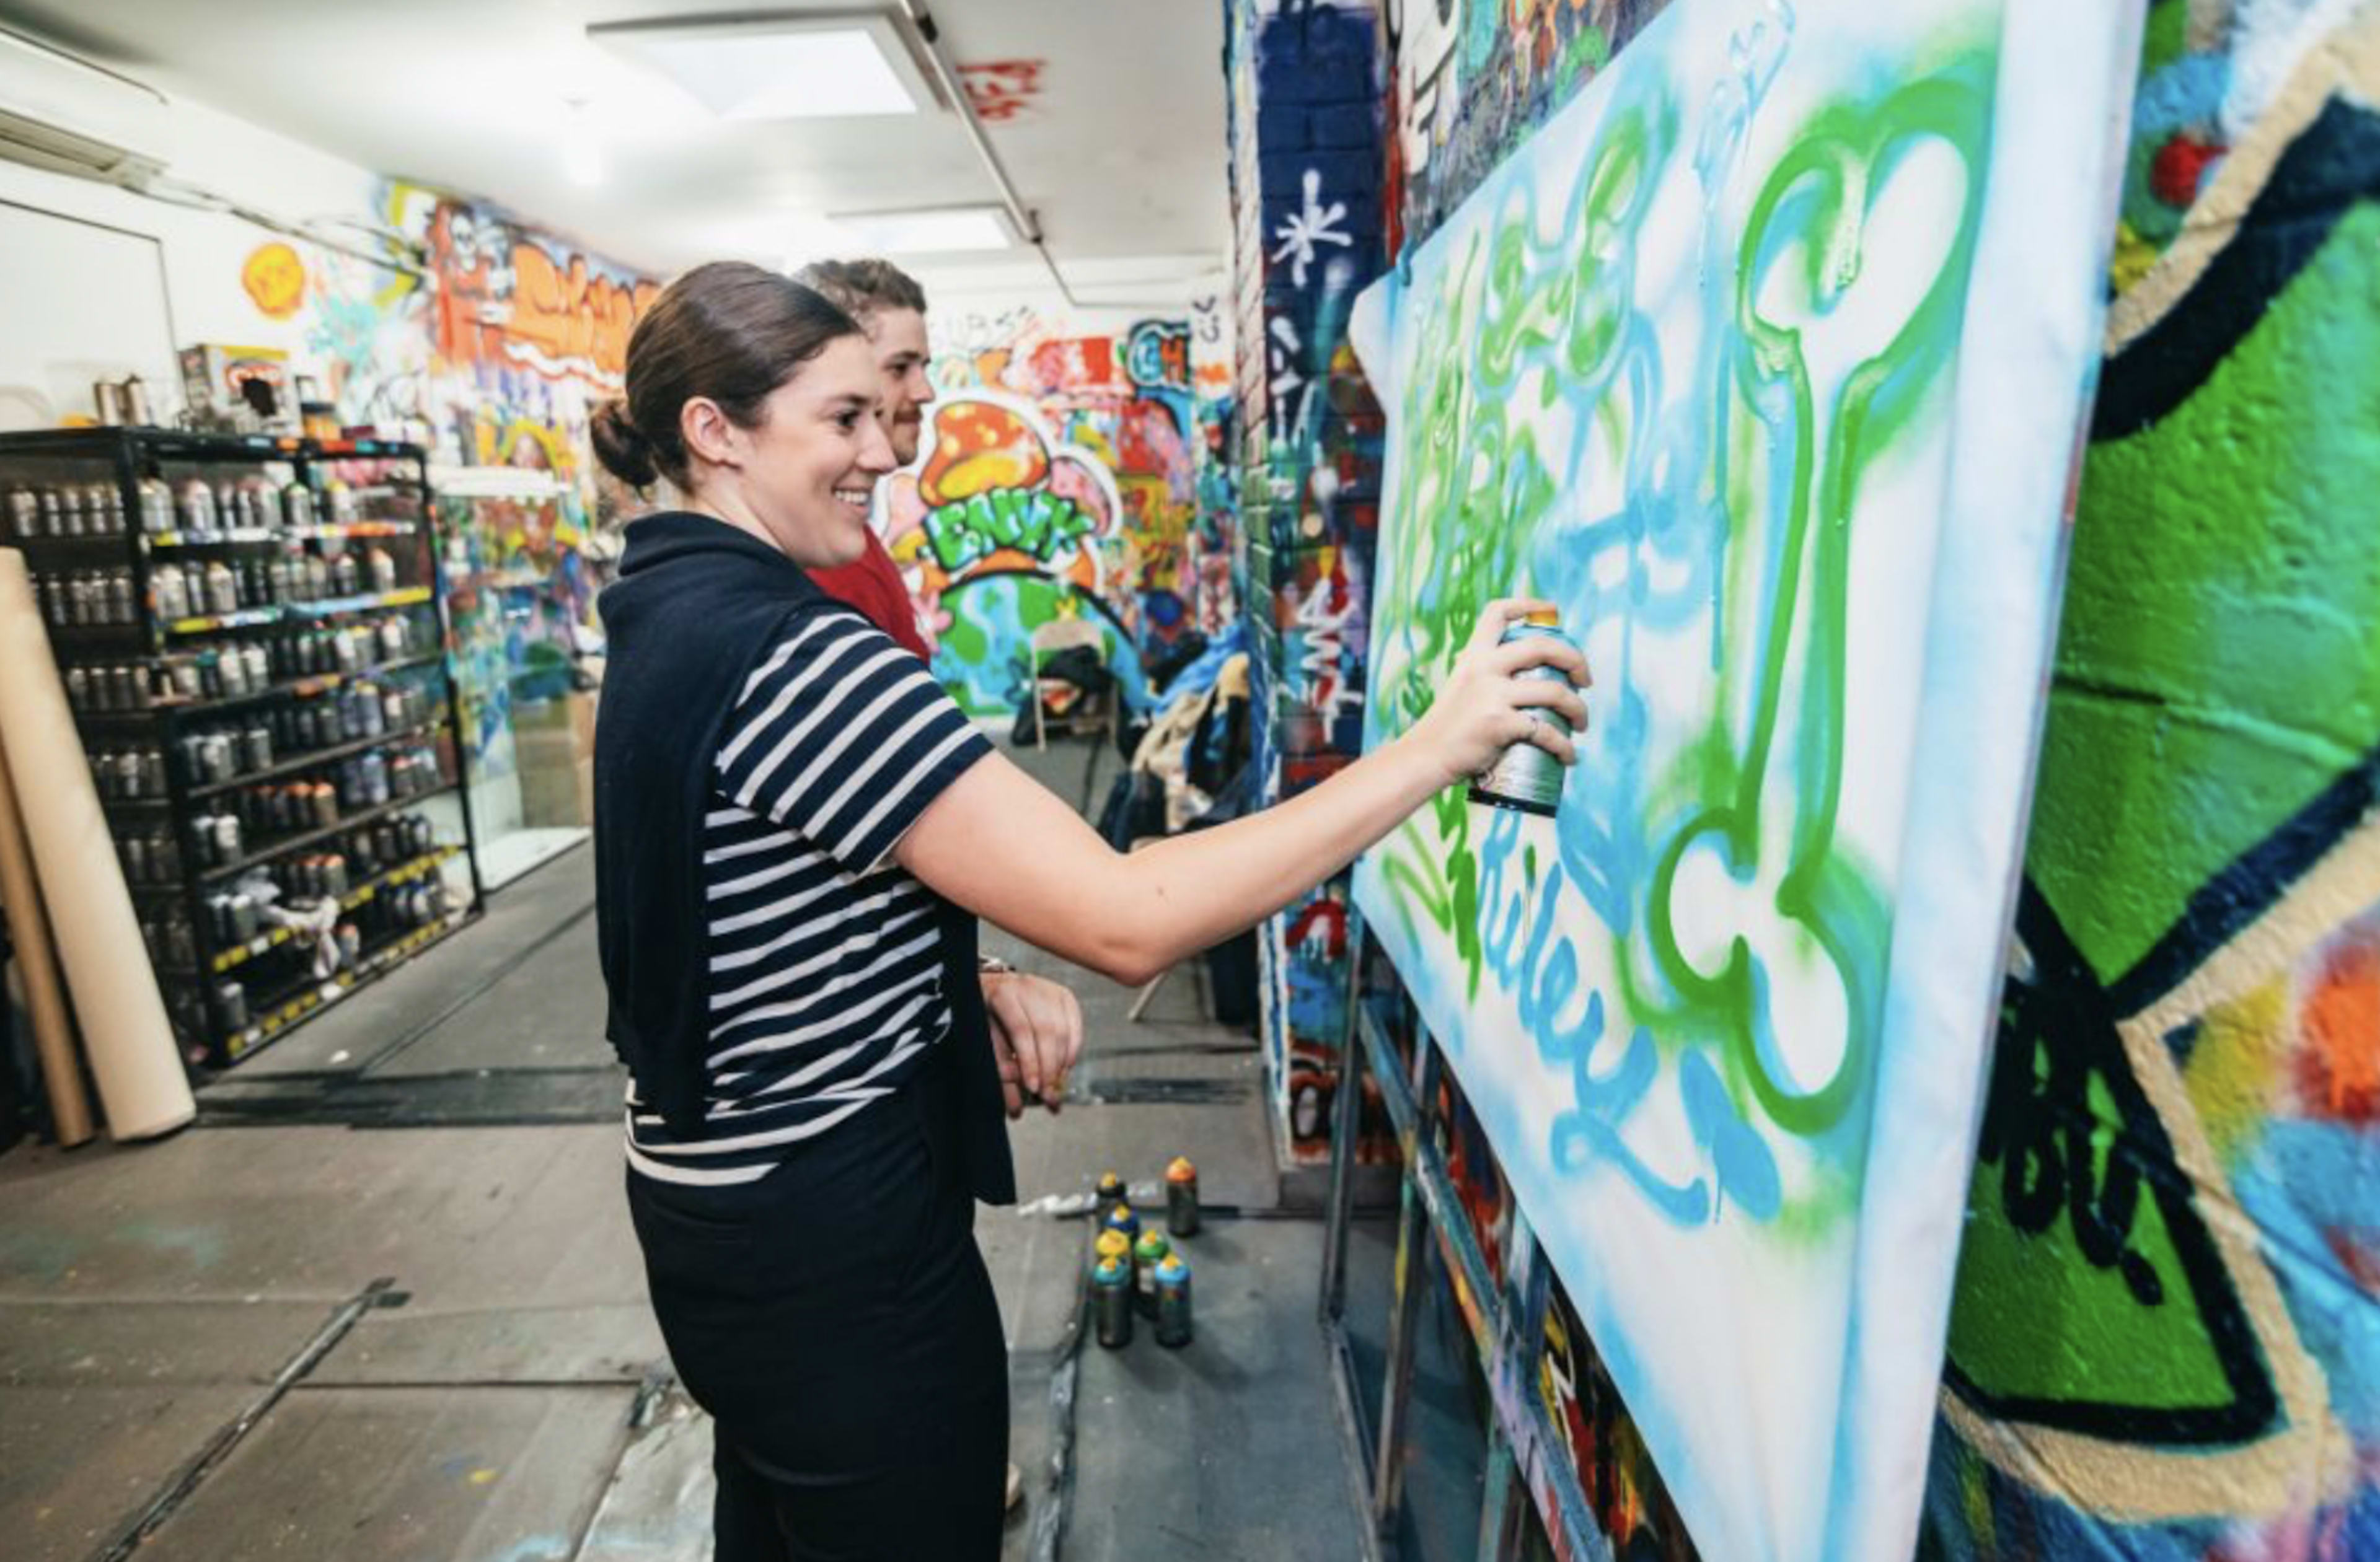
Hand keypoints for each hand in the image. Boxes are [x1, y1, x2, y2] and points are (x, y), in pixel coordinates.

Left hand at [982, 970, 1083, 1117]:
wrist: (995, 989)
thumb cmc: (987, 1020)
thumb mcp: (986, 1042)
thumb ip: (1000, 1071)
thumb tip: (1016, 1109)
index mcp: (1002, 994)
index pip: (1022, 1031)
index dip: (1030, 1062)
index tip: (1033, 1088)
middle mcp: (1027, 987)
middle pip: (1047, 1031)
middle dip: (1049, 1068)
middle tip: (1048, 1096)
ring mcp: (1049, 989)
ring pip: (1063, 1030)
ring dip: (1061, 1064)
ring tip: (1055, 1087)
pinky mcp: (1064, 995)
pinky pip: (1075, 1026)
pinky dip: (1073, 1050)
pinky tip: (1066, 1067)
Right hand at [1405, 598, 1590, 785]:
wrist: (1426, 757)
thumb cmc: (1448, 727)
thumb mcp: (1461, 686)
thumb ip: (1484, 674)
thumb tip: (1519, 672)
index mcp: (1474, 655)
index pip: (1498, 612)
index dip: (1528, 604)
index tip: (1552, 610)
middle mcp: (1484, 668)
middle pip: (1543, 646)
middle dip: (1575, 660)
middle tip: (1584, 680)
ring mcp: (1492, 695)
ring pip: (1555, 691)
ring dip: (1578, 709)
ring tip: (1581, 723)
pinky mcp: (1500, 724)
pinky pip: (1546, 731)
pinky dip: (1564, 746)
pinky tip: (1569, 755)